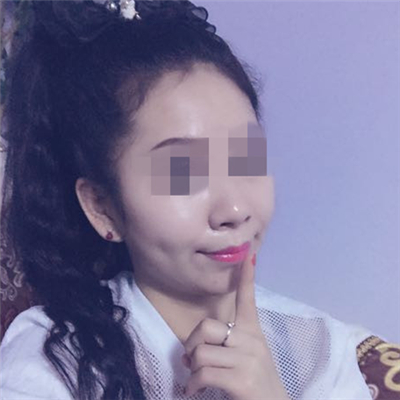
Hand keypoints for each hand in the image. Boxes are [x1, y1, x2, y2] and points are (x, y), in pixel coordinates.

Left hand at [181, 252, 289, 399]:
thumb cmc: (255, 384)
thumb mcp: (245, 358)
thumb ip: (222, 349)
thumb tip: (188, 353)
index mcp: (252, 333)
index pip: (248, 299)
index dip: (247, 276)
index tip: (248, 254)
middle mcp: (251, 341)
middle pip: (207, 327)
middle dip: (192, 344)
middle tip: (191, 359)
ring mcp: (247, 359)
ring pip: (201, 352)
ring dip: (192, 369)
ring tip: (196, 379)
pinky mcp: (242, 379)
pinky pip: (203, 373)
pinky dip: (192, 385)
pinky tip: (194, 391)